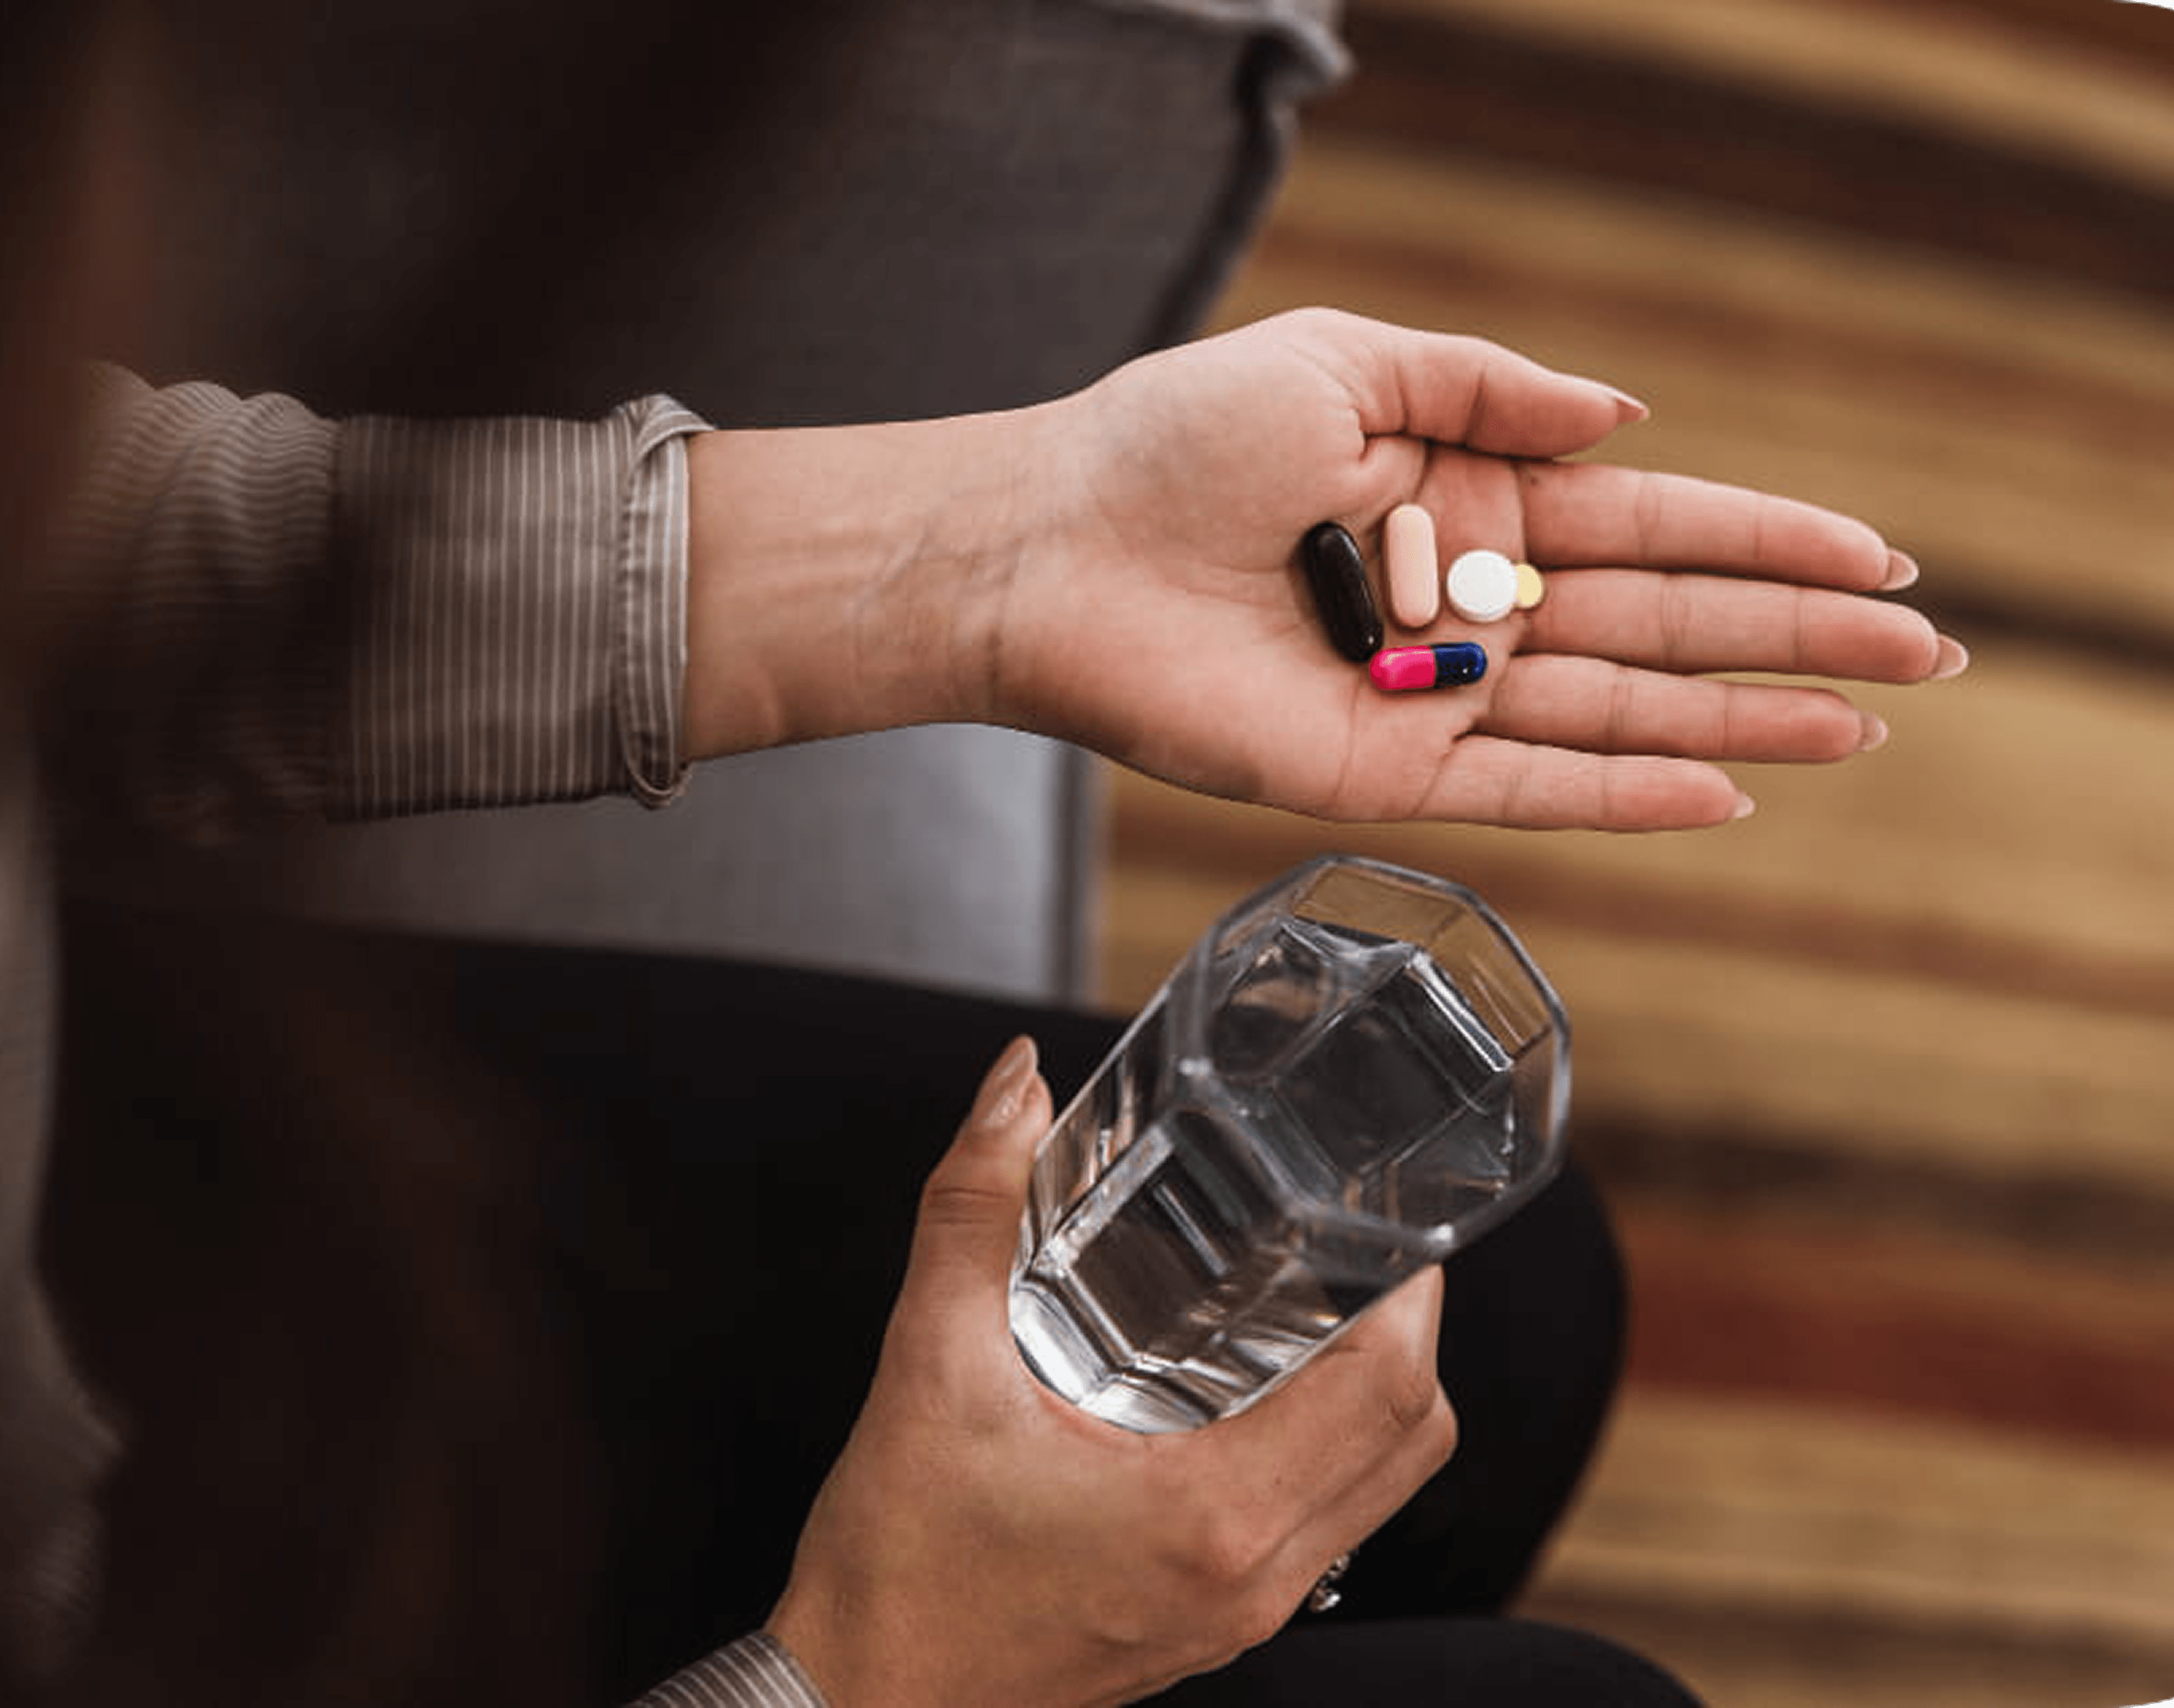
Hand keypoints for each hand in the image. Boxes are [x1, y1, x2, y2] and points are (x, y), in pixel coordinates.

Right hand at [766, 1038, 1455, 1707]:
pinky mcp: (1213, 1624)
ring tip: (1310, 1299)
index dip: (1412, 1292)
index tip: (1387, 1216)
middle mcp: (1250, 1579)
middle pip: (1411, 1441)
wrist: (851, 1704)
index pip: (1389, 1393)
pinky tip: (1247, 1392)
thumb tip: (1012, 1088)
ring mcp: (1240, 1614)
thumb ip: (971, 1211)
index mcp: (1210, 1518)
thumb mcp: (926, 1366)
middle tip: (1354, 1241)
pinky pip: (1323, 1528)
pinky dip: (1324, 1450)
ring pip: (1377, 1490)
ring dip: (1371, 1393)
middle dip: (1404, 1330)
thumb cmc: (894, 1570)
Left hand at [993, 308, 1962, 827]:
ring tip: (1863, 725)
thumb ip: (1491, 389)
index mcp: (1467, 496)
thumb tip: (1628, 416)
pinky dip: (1625, 794)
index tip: (1877, 557)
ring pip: (1618, 712)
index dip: (1766, 540)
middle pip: (1662, 624)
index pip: (1650, 524)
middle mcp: (1466, 604)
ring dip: (1743, 718)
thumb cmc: (1177, 439)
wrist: (1055, 545)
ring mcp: (1433, 694)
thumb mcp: (1349, 362)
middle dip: (1794, 637)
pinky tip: (1726, 793)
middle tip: (1924, 655)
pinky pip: (1527, 789)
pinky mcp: (1385, 769)